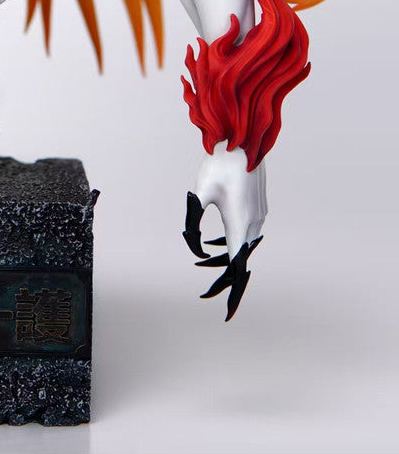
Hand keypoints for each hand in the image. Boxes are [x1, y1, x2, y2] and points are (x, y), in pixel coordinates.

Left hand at [182, 143, 266, 319]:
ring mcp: (259, 215)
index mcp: (239, 223)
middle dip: (224, 273)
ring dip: (228, 256)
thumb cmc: (220, 166)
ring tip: (208, 259)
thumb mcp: (199, 192)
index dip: (230, 290)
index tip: (227, 311)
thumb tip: (194, 245)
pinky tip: (218, 241)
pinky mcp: (260, 208)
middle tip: (209, 288)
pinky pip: (247, 234)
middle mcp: (253, 223)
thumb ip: (193, 219)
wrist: (243, 143)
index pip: (237, 265)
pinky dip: (234, 242)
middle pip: (240, 258)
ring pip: (244, 245)